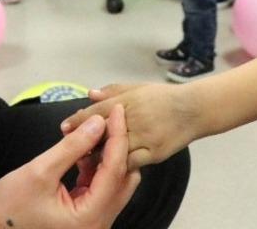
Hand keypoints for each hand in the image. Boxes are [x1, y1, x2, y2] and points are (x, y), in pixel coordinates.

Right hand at [0, 106, 140, 228]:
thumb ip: (72, 146)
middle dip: (118, 146)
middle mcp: (99, 224)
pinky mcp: (86, 217)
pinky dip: (97, 168)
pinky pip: (102, 189)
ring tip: (94, 131)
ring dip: (107, 156)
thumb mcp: (40, 171)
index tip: (117, 110)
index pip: (115, 170)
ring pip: (115, 183)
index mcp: (90, 217)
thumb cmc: (10, 204)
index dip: (118, 136)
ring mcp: (94, 222)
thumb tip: (98, 123)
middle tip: (109, 118)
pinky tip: (84, 151)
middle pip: (124, 179)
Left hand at [60, 82, 201, 170]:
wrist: (192, 109)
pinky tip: (109, 168)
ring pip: (114, 150)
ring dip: (98, 156)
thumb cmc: (162, 97)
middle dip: (85, 141)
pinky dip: (118, 166)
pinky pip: (131, 163)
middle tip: (72, 148)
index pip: (97, 111)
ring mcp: (144, 137)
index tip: (64, 127)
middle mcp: (134, 118)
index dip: (78, 120)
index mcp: (128, 101)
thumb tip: (90, 93)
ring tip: (85, 161)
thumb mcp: (137, 87)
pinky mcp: (154, 153)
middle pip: (102, 132)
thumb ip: (112, 91)